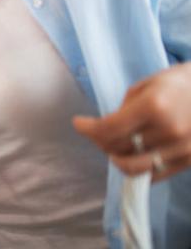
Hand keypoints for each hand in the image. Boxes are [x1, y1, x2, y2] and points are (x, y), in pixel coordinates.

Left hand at [74, 62, 190, 181]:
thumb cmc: (181, 83)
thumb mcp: (148, 85)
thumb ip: (126, 108)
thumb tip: (107, 127)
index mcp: (154, 106)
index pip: (108, 128)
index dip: (87, 129)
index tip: (78, 123)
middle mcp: (168, 131)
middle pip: (117, 149)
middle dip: (100, 141)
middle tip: (96, 132)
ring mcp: (181, 149)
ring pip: (133, 167)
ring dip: (116, 157)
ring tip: (114, 146)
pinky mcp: (190, 161)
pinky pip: (155, 174)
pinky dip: (137, 169)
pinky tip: (132, 156)